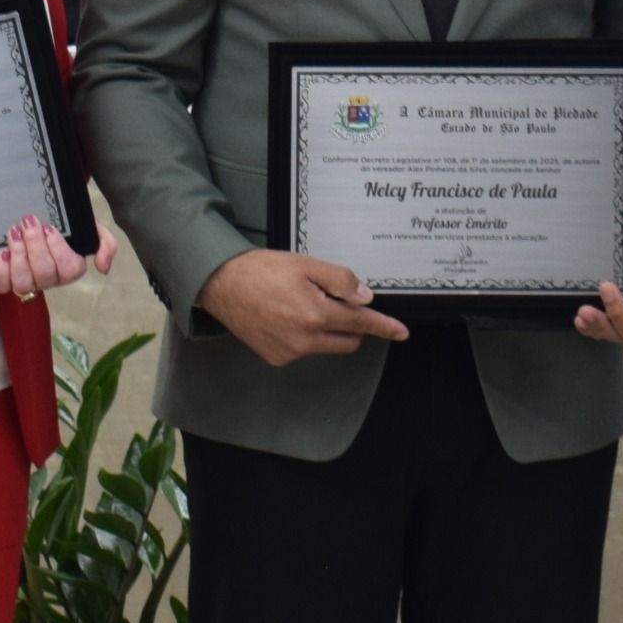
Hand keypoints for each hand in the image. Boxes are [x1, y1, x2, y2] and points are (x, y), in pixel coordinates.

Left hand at [0, 217, 102, 300]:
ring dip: (19, 256)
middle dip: (35, 246)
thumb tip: (103, 267)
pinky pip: (2, 285)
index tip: (49, 227)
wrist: (41, 211)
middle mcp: (50, 279)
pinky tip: (4, 252)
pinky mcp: (7, 279)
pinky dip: (1, 270)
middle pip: (45, 274)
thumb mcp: (90, 226)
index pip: (70, 270)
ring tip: (14, 232)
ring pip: (23, 283)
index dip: (58, 249)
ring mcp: (28, 281)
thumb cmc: (66, 224)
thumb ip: (105, 243)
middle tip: (29, 222)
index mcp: (70, 269)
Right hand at [196, 247, 405, 367]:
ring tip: (300, 303)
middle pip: (348, 340)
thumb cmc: (262, 270)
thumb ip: (339, 280)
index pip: (360, 323)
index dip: (383, 326)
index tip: (401, 332)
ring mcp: (289, 353)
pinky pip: (305, 350)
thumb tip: (365, 298)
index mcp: (315, 314)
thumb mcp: (306, 264)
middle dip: (350, 323)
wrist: (221, 284)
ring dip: (326, 329)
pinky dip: (305, 336)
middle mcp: (304, 340)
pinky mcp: (276, 358)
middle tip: (331, 299)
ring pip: (326, 346)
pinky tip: (285, 316)